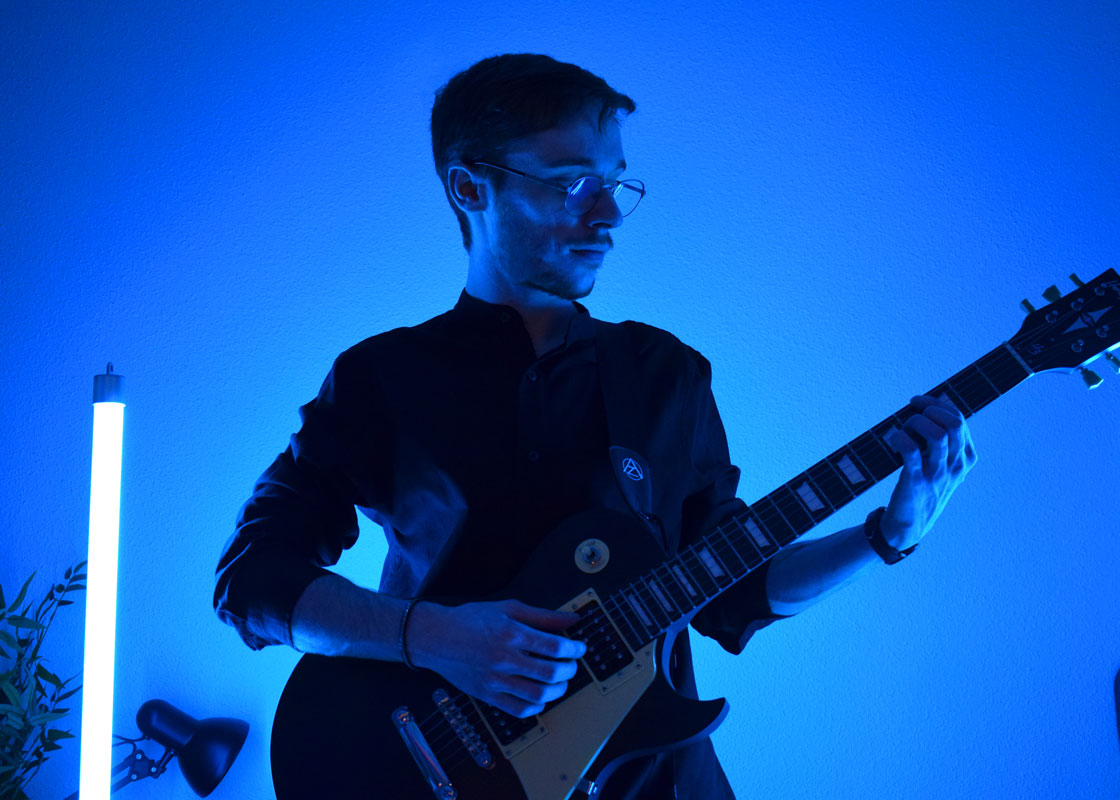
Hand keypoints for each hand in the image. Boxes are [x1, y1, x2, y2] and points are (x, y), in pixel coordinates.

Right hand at [405, 598, 585, 718]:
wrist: (436, 637)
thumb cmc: (470, 620)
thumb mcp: (508, 608)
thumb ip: (542, 615)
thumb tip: (571, 618)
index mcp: (511, 633)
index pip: (555, 646)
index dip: (574, 649)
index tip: (579, 648)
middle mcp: (504, 658)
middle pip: (551, 672)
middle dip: (570, 669)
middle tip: (572, 665)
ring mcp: (495, 680)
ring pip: (538, 695)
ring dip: (557, 690)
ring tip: (560, 681)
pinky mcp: (487, 695)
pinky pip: (519, 710)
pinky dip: (536, 706)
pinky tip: (539, 696)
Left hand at [882, 395, 977, 550]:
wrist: (910, 525)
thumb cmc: (924, 489)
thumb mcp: (944, 467)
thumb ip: (945, 443)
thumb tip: (928, 409)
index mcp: (965, 459)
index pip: (960, 420)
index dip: (938, 404)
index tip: (920, 401)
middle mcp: (955, 466)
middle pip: (954, 424)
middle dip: (931, 409)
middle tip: (913, 411)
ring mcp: (937, 475)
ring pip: (936, 435)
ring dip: (915, 423)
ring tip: (904, 428)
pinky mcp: (915, 482)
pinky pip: (911, 451)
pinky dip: (900, 438)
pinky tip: (893, 440)